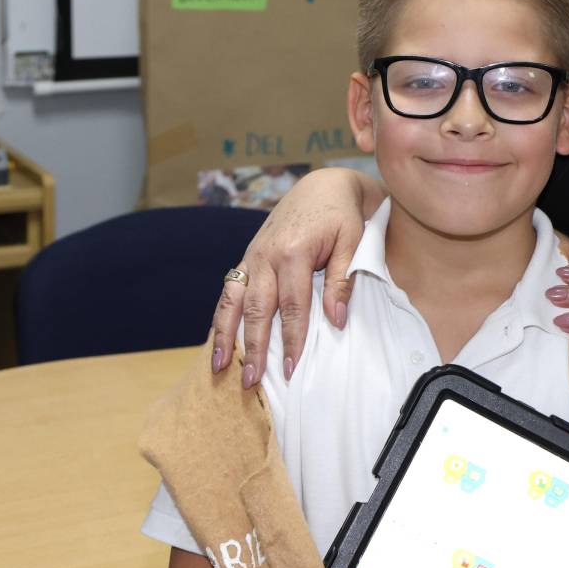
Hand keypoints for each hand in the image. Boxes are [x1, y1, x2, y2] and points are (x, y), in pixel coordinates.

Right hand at [211, 169, 366, 384]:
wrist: (322, 185)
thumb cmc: (342, 215)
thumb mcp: (351, 243)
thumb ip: (341, 281)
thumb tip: (336, 321)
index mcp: (294, 252)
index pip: (293, 308)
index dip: (292, 341)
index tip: (290, 370)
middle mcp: (266, 255)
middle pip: (257, 310)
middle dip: (252, 348)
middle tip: (250, 381)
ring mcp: (253, 255)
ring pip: (233, 300)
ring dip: (225, 335)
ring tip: (218, 367)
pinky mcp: (248, 256)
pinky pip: (230, 288)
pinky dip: (221, 314)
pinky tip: (216, 338)